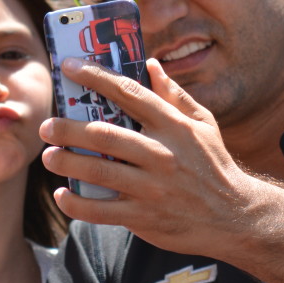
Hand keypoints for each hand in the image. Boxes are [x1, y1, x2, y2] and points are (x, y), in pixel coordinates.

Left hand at [40, 57, 254, 256]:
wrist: (236, 217)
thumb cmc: (213, 165)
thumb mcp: (204, 124)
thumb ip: (175, 95)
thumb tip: (150, 64)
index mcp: (174, 126)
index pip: (129, 93)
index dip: (96, 77)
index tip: (69, 67)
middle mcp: (161, 154)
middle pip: (104, 135)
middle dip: (68, 128)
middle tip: (47, 126)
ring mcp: (151, 188)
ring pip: (98, 171)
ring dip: (66, 163)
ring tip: (48, 157)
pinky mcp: (144, 217)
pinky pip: (101, 211)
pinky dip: (77, 204)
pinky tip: (63, 195)